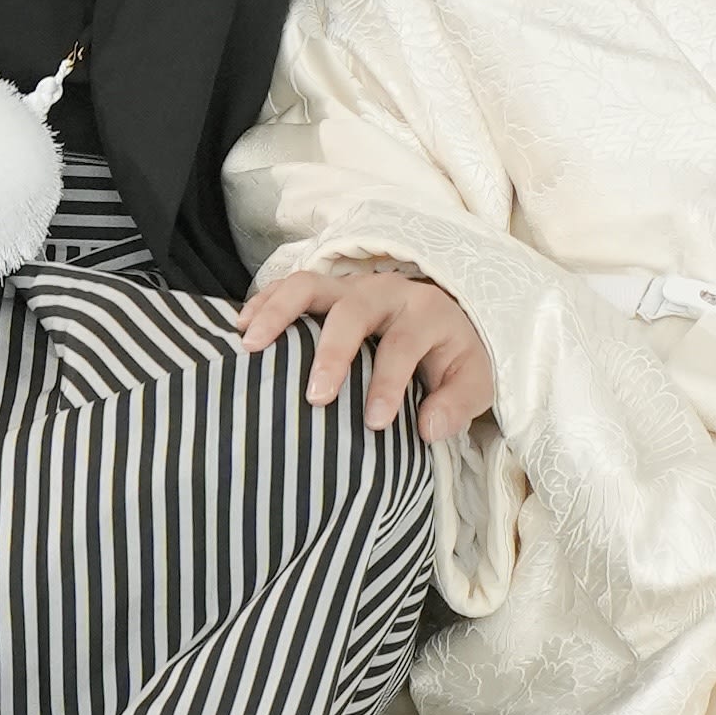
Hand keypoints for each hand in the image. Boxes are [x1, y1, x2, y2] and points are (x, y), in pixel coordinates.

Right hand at [240, 246, 499, 449]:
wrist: (448, 321)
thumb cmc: (453, 357)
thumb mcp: (473, 382)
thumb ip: (457, 404)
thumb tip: (428, 428)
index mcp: (426, 313)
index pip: (404, 345)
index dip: (389, 383)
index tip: (375, 424)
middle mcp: (386, 291)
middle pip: (354, 309)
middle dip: (333, 351)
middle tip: (315, 396)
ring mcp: (350, 286)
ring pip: (311, 286)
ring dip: (279, 312)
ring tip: (251, 345)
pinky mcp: (326, 290)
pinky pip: (289, 286)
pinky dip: (264, 302)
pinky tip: (242, 329)